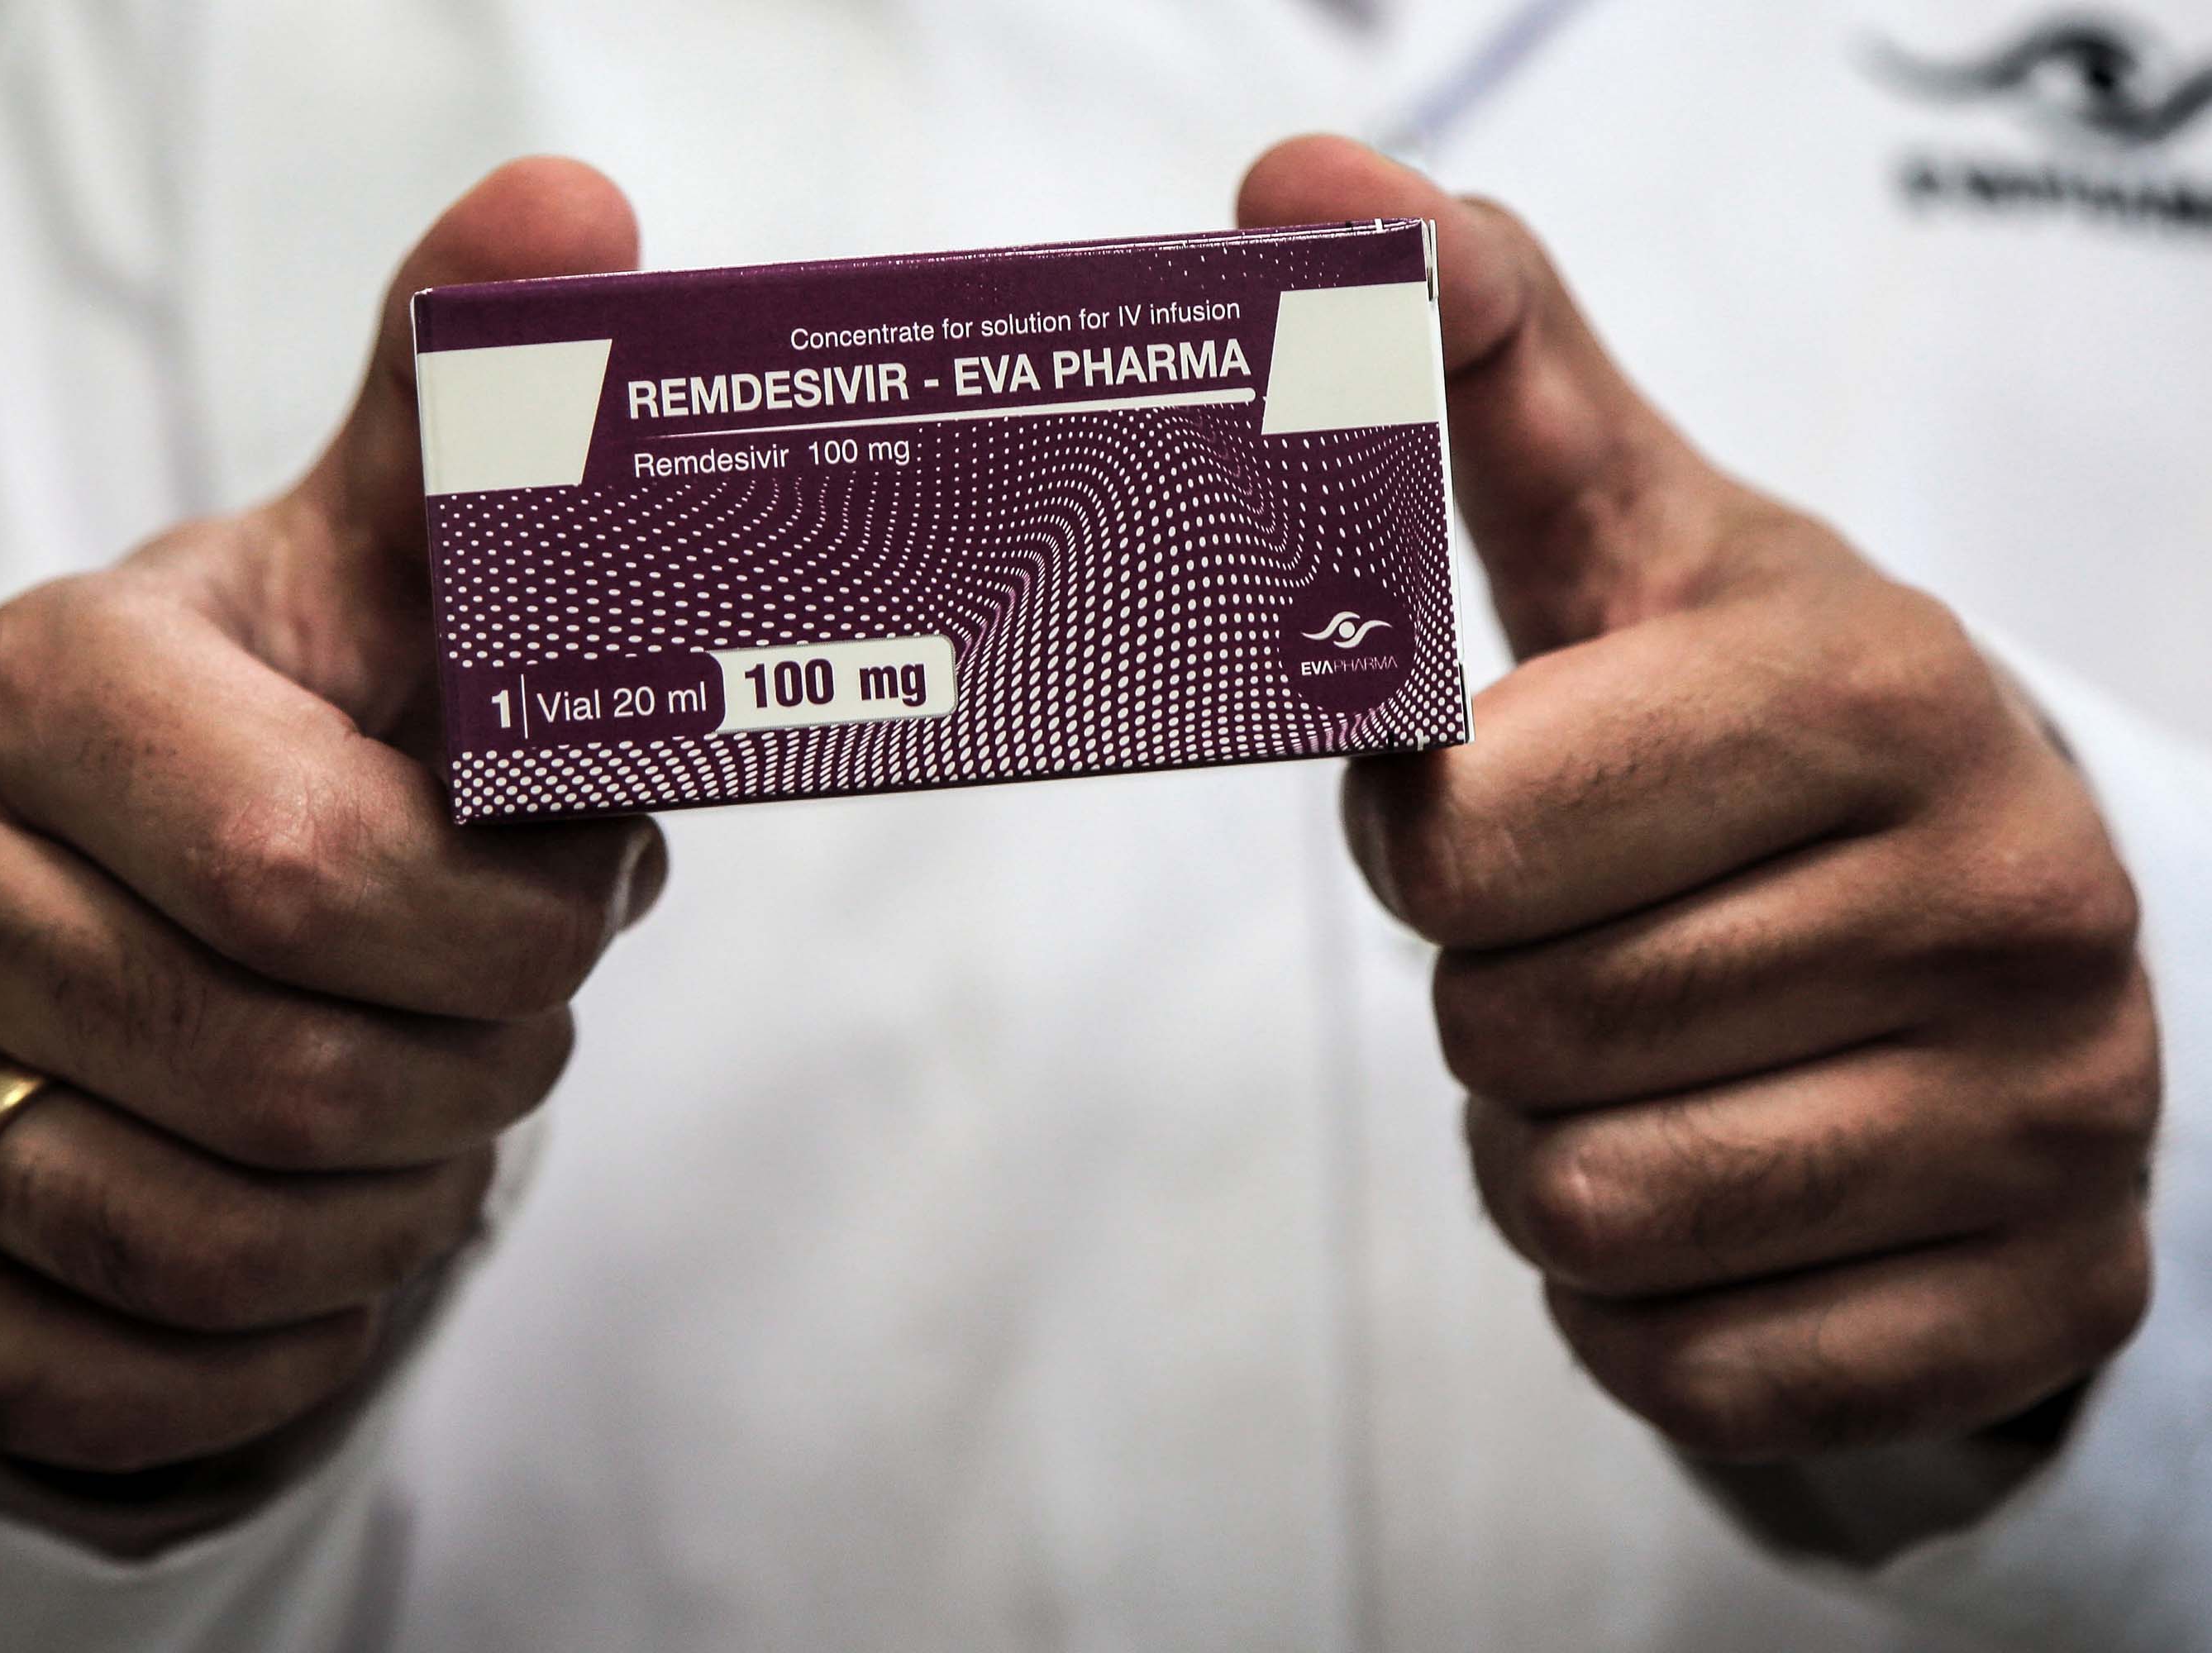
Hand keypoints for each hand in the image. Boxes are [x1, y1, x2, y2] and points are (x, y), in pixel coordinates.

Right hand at [0, 160, 660, 1535]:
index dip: (506, 938)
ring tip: (413, 1139)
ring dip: (380, 1223)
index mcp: (44, 682)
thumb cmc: (311, 755)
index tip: (566, 916)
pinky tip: (306, 1271)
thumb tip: (575, 217)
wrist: (137, 925)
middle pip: (283, 1072)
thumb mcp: (396, 596)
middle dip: (466, 1083)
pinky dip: (262, 1366)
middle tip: (503, 1037)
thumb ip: (471, 426)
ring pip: (201, 1250)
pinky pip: (97, 1392)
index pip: (318, 873)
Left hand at [1243, 137, 2158, 1460]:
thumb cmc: (1752, 736)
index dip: (1425, 839)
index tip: (1485, 806)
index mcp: (1875, 689)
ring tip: (1661, 1050)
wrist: (1993, 933)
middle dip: (1498, 998)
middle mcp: (2010, 901)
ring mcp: (2045, 1125)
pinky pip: (1680, 1365)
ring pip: (1581, 1213)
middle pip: (1513, 1035)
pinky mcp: (2027, 1305)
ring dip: (1555, 1145)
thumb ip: (1473, 365)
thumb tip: (1295, 182)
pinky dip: (1646, 1295)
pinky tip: (1729, 1183)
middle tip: (1595, 938)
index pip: (1467, 837)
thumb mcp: (1637, 541)